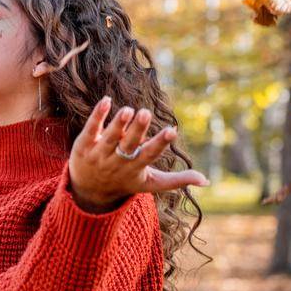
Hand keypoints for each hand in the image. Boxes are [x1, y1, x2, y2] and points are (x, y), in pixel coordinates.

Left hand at [67, 96, 209, 211]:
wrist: (88, 190)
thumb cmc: (125, 181)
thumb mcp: (150, 183)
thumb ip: (177, 180)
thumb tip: (206, 181)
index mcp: (135, 168)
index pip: (149, 155)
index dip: (160, 144)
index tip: (172, 131)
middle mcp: (116, 161)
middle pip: (128, 145)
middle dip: (137, 130)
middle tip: (145, 112)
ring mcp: (99, 154)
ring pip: (109, 138)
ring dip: (118, 123)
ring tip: (128, 109)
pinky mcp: (84, 144)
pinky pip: (91, 129)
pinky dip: (98, 115)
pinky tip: (105, 100)